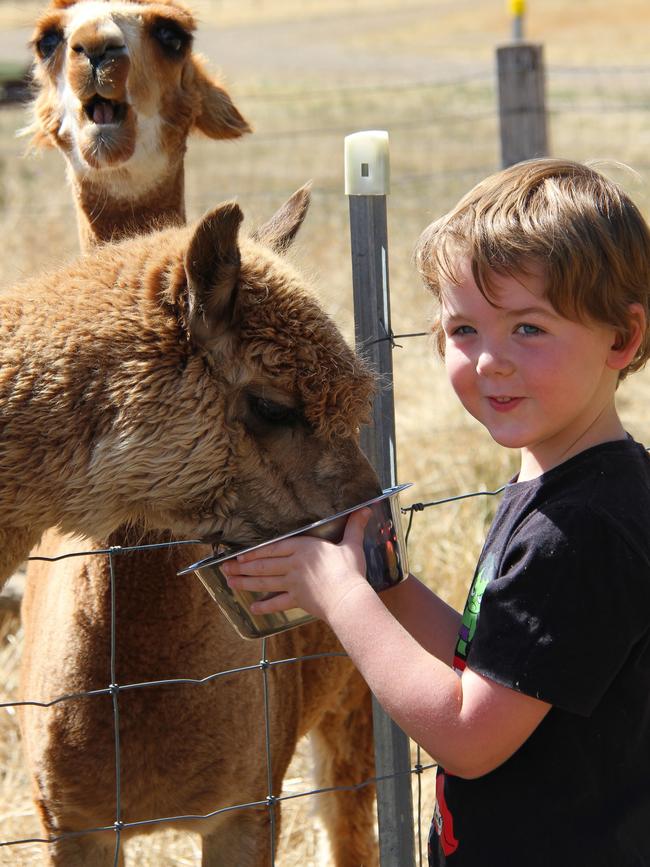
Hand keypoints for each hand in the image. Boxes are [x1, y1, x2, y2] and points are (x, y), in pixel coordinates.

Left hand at [221, 508, 371, 621]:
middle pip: (264, 565)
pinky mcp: (297, 600)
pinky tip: (253, 608)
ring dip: (246, 583)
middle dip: (243, 567)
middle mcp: (293, 565)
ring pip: (265, 582)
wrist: (347, 598)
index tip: (241, 554)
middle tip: (226, 569)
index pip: (273, 548)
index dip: (255, 551)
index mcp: (303, 548)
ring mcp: (293, 583)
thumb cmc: (350, 570)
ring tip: (230, 582)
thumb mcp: (352, 544)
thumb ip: (355, 526)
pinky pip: (278, 603)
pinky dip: (265, 606)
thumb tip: (367, 507)